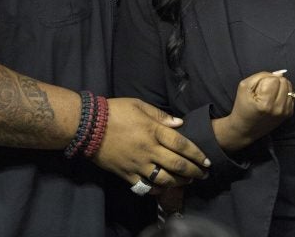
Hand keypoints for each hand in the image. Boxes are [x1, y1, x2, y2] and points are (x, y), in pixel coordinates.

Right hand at [93, 98, 209, 189]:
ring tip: (188, 182)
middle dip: (194, 171)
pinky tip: (163, 188)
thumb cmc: (115, 111)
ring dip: (179, 182)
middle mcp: (148, 149)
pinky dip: (156, 189)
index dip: (197, 154)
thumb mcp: (139, 105)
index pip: (182, 145)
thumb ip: (161, 115)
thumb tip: (180, 123)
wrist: (88, 126)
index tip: (207, 160)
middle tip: (204, 174)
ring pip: (164, 178)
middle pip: (177, 165)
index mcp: (153, 131)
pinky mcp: (126, 174)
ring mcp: (137, 164)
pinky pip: (144, 186)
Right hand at [213, 70, 294, 150]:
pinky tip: (275, 99)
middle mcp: (278, 109)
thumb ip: (261, 76)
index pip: (274, 79)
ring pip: (289, 87)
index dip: (265, 80)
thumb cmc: (243, 106)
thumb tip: (279, 73)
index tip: (258, 89)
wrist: (245, 129)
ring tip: (270, 94)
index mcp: (265, 103)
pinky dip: (284, 94)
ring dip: (280, 87)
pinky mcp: (289, 114)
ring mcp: (285, 112)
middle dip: (275, 81)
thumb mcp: (244, 87)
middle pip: (284, 82)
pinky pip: (291, 95)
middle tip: (264, 90)